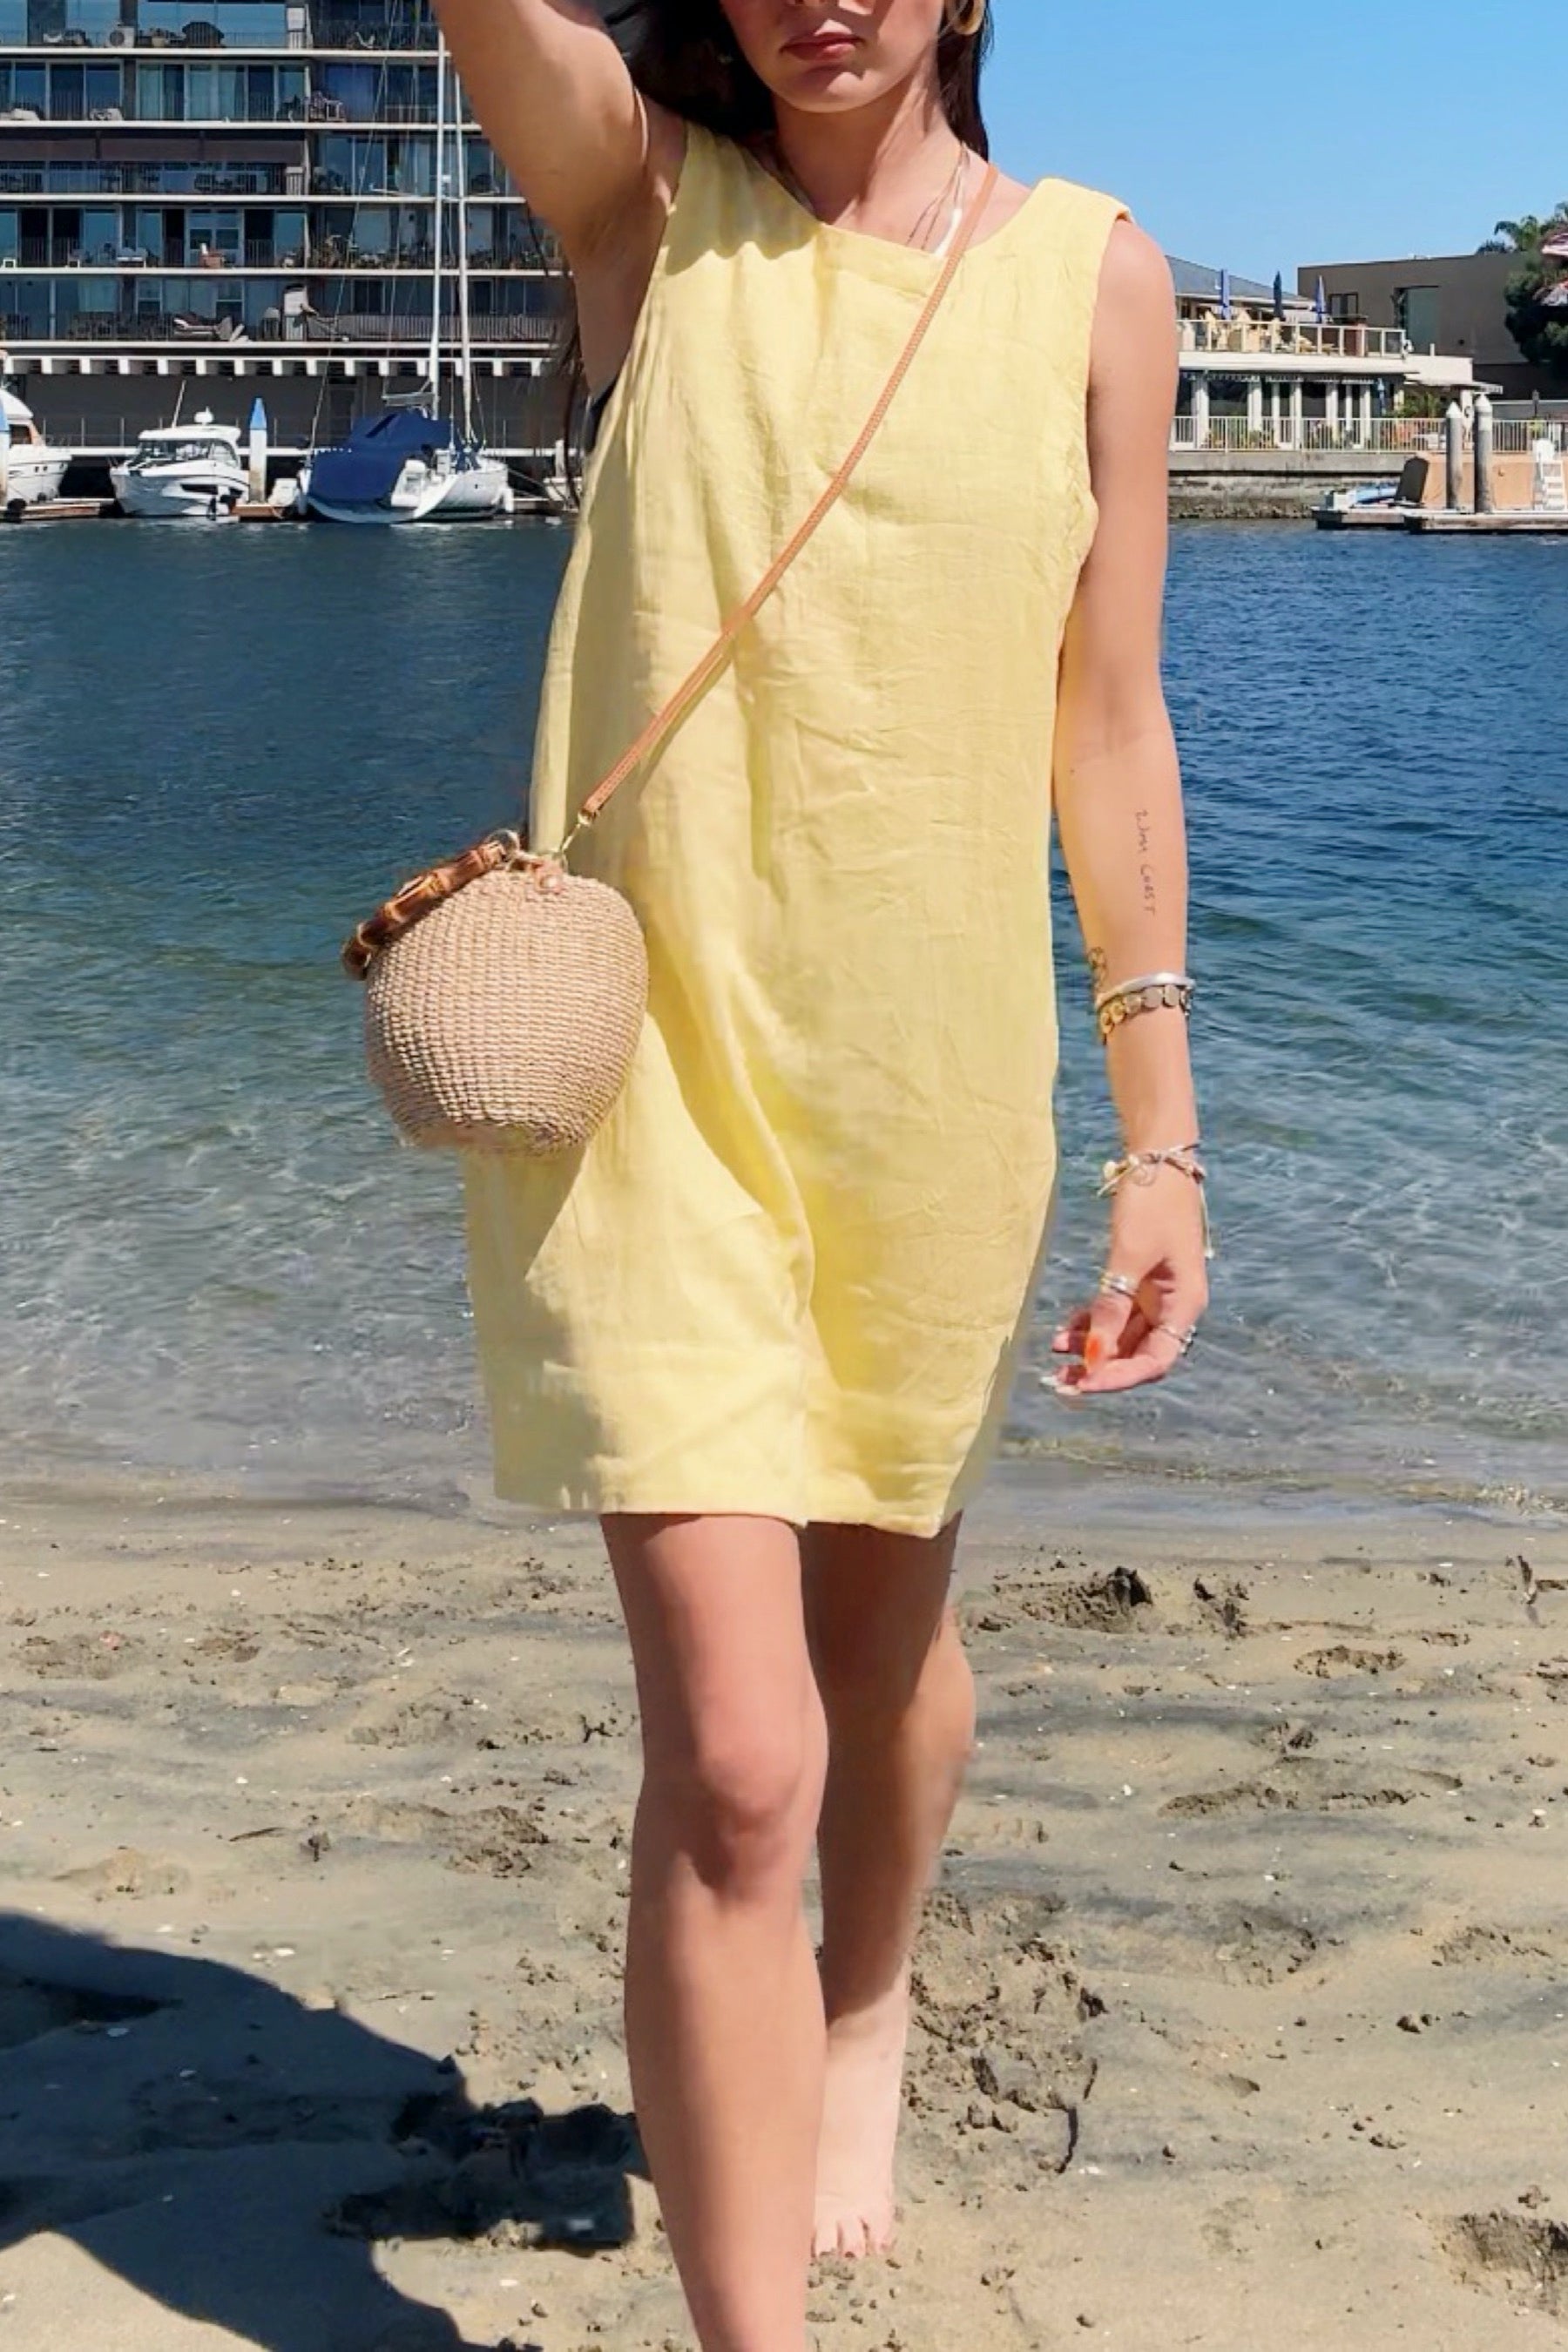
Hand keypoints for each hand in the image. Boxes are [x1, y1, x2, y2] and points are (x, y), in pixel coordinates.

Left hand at [1052, 1160, 1209, 1394]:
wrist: (1157, 1155)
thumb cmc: (1153, 1202)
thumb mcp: (1129, 1255)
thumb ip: (1112, 1307)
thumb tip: (1093, 1355)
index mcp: (1184, 1304)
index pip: (1154, 1361)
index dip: (1120, 1377)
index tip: (1084, 1382)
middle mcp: (1173, 1306)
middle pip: (1138, 1354)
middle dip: (1102, 1368)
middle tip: (1062, 1380)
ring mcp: (1155, 1293)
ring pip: (1123, 1336)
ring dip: (1092, 1347)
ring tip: (1056, 1354)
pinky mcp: (1138, 1278)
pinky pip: (1114, 1313)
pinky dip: (1091, 1323)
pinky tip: (1065, 1330)